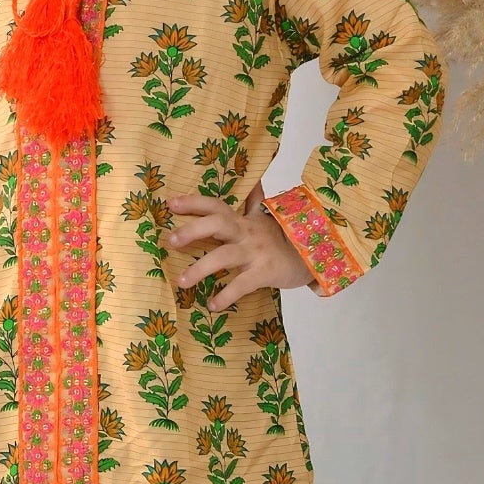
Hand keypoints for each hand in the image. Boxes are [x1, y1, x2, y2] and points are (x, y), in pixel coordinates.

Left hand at [167, 179, 316, 310]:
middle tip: (171, 240)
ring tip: (182, 281)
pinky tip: (212, 305)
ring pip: (225, 256)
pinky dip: (226, 295)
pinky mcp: (265, 273)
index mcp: (242, 220)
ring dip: (201, 268)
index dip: (194, 202)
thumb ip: (254, 201)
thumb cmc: (281, 239)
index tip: (170, 203)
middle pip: (218, 224)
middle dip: (193, 230)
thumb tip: (253, 178)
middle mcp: (247, 233)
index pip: (216, 205)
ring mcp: (255, 253)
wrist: (312, 257)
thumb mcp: (266, 219)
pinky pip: (242, 284)